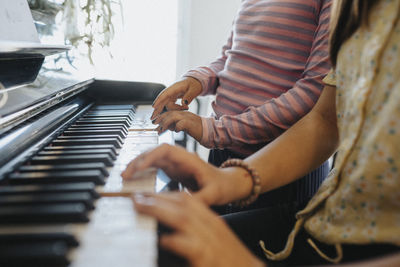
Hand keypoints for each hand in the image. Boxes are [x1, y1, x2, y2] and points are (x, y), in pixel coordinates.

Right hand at [121, 144, 252, 205]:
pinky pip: (154, 167)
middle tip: (125, 175)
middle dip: (139, 161)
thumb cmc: (222, 186)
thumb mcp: (214, 194)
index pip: (166, 150)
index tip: (139, 167)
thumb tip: (184, 207)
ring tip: (125, 177)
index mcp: (189, 159)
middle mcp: (180, 159)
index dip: (150, 156)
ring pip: (152, 159)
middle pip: (155, 153)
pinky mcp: (173, 171)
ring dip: (138, 165)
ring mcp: (175, 164)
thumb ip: (200, 199)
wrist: (228, 184)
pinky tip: (135, 179)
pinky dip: (143, 171)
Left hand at [133, 192, 264, 266]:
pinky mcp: (208, 257)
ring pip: (183, 218)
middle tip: (137, 197)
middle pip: (183, 203)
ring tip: (140, 207)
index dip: (166, 195)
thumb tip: (172, 229)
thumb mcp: (215, 239)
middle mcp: (212, 226)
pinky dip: (173, 240)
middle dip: (158, 198)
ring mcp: (210, 241)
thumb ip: (196, 229)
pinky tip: (161, 239)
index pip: (188, 199)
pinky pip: (188, 244)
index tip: (148, 194)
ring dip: (159, 210)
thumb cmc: (230, 259)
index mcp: (212, 220)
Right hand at [151, 77, 201, 119]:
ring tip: (187, 108)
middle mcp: (171, 91)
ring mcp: (171, 95)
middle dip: (157, 109)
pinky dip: (173, 109)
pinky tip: (180, 110)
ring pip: (167, 104)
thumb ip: (189, 96)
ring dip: (174, 109)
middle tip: (152, 118)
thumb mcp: (194, 89)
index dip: (158, 100)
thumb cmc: (195, 84)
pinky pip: (170, 105)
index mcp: (175, 87)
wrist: (195, 81)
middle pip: (162, 101)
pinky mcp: (173, 98)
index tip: (153, 107)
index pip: (164, 94)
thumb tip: (184, 103)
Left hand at [153, 110, 201, 141]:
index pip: (170, 112)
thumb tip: (167, 127)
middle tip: (155, 127)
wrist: (209, 131)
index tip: (155, 123)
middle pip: (170, 113)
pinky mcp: (191, 124)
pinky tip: (176, 131)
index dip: (161, 117)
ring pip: (174, 117)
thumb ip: (176, 125)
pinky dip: (177, 127)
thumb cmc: (197, 130)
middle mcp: (185, 114)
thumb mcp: (184, 126)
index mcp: (183, 114)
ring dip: (166, 123)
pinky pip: (182, 123)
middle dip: (161, 119)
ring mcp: (188, 118)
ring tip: (162, 130)